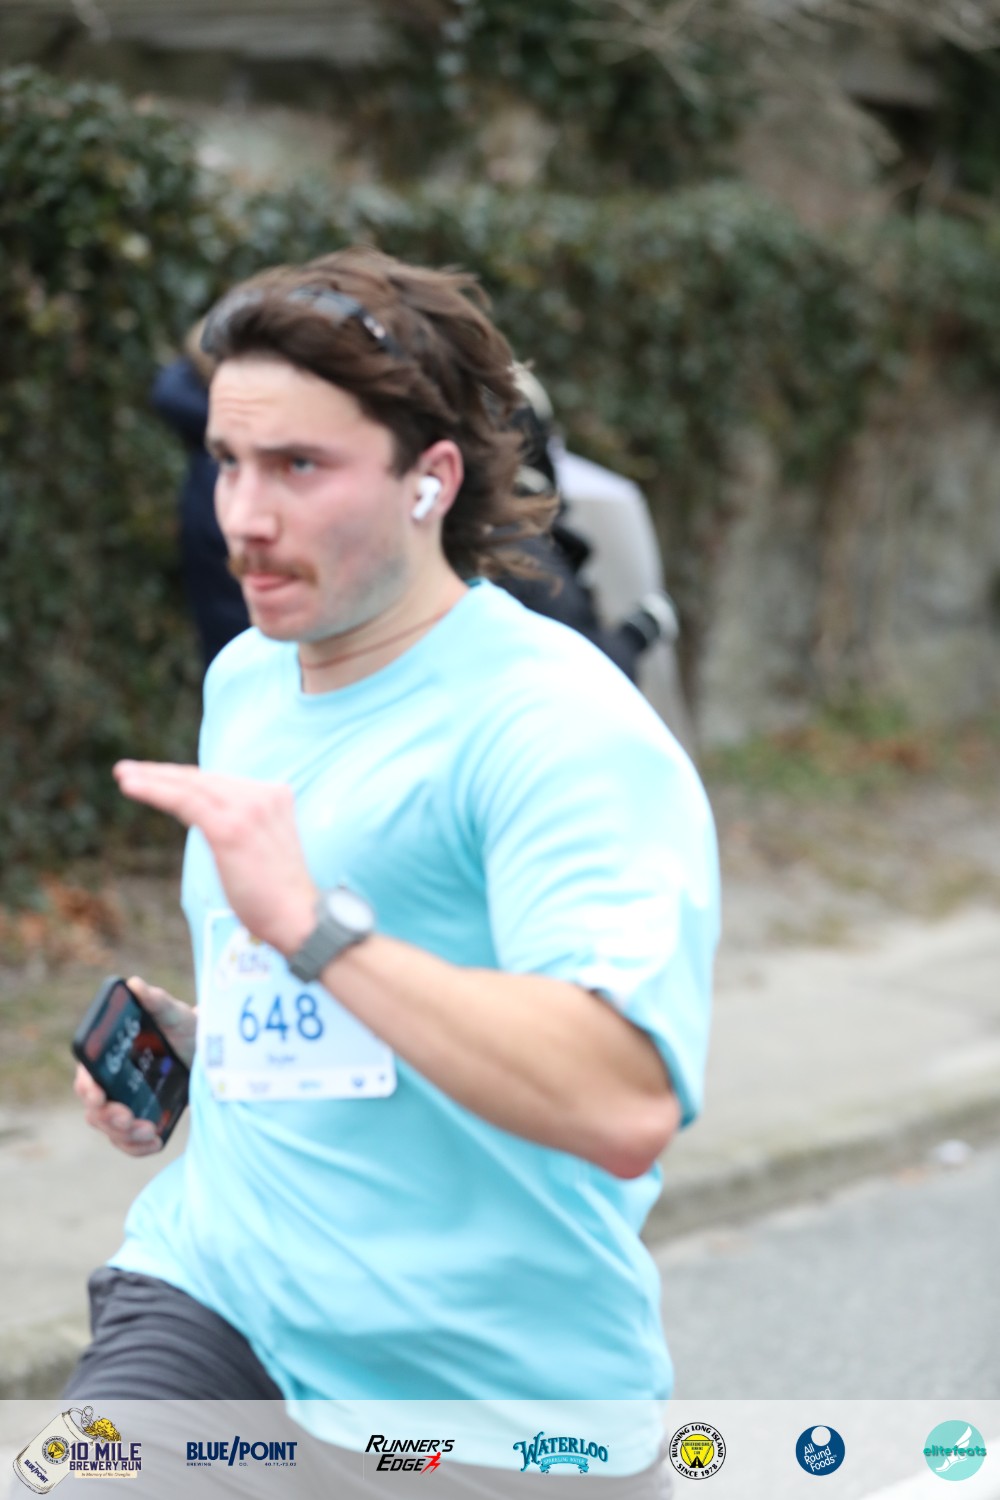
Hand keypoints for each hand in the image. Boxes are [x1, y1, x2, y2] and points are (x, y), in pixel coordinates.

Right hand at [74, 977, 195, 1155]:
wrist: (211, 1053)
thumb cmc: (187, 1028)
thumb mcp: (175, 1014)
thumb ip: (157, 1001)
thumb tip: (136, 984)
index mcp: (111, 1058)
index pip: (87, 1076)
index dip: (87, 1087)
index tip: (98, 1093)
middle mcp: (113, 1083)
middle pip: (94, 1109)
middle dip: (108, 1117)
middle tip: (128, 1117)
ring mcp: (126, 1103)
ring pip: (110, 1129)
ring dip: (124, 1135)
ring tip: (149, 1130)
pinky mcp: (142, 1120)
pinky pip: (129, 1143)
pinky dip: (137, 1147)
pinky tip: (154, 1142)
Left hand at [113, 761, 317, 953]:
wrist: (299, 917)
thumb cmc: (279, 896)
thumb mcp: (265, 848)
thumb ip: (244, 827)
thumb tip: (212, 826)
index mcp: (274, 795)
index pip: (221, 781)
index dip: (186, 778)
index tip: (158, 777)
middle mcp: (262, 794)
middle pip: (203, 778)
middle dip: (163, 773)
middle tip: (129, 769)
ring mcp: (247, 808)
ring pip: (190, 785)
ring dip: (152, 778)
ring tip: (123, 775)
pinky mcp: (228, 827)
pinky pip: (184, 801)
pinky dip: (154, 790)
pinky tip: (131, 786)